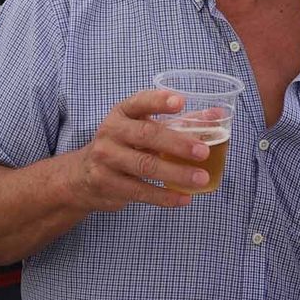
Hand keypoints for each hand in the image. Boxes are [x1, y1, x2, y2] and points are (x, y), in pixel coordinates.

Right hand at [64, 89, 212, 211]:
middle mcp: (110, 133)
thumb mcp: (141, 129)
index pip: (139, 103)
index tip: (180, 102)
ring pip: (145, 166)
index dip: (159, 101)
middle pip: (146, 135)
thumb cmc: (123, 146)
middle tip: (203, 151)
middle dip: (177, 143)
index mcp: (121, 114)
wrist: (82, 176)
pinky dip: (165, 196)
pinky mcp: (107, 184)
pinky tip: (185, 198)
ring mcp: (106, 159)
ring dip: (176, 173)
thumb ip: (178, 122)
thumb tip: (217, 115)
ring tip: (201, 178)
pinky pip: (140, 191)